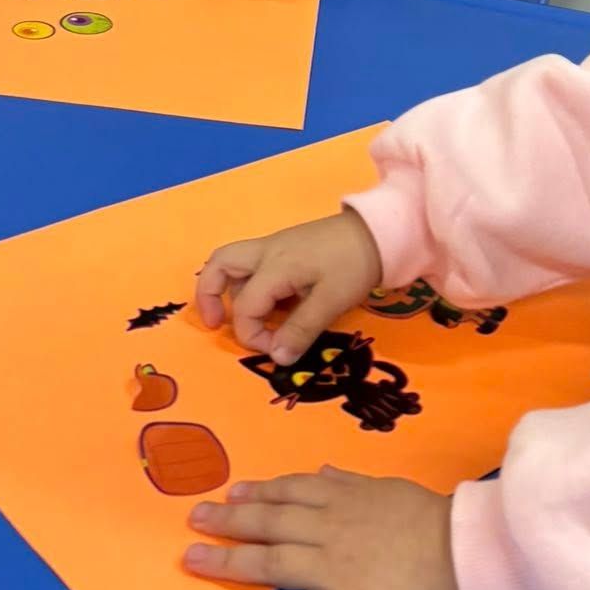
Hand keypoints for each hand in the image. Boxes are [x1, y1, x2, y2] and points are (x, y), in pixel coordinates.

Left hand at [184, 468, 464, 589]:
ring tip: (193, 562)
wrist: (466, 556)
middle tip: (194, 520)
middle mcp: (328, 532)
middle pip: (270, 524)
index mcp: (343, 501)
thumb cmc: (433, 521)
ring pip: (272, 564)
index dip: (257, 492)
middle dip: (229, 521)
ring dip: (229, 564)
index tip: (231, 491)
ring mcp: (334, 572)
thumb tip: (322, 472)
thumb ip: (352, 482)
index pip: (290, 492)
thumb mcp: (390, 488)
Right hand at [197, 210, 381, 363]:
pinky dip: (249, 283)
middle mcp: (266, 252)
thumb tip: (277, 358)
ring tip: (240, 316)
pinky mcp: (288, 246)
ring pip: (233, 262)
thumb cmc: (354, 265)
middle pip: (219, 264)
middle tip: (216, 324)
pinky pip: (254, 263)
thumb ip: (301, 330)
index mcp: (274, 266)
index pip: (246, 307)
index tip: (278, 350)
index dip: (254, 335)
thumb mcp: (331, 301)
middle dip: (209, 295)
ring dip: (228, 288)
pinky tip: (270, 304)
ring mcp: (276, 245)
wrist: (380, 231)